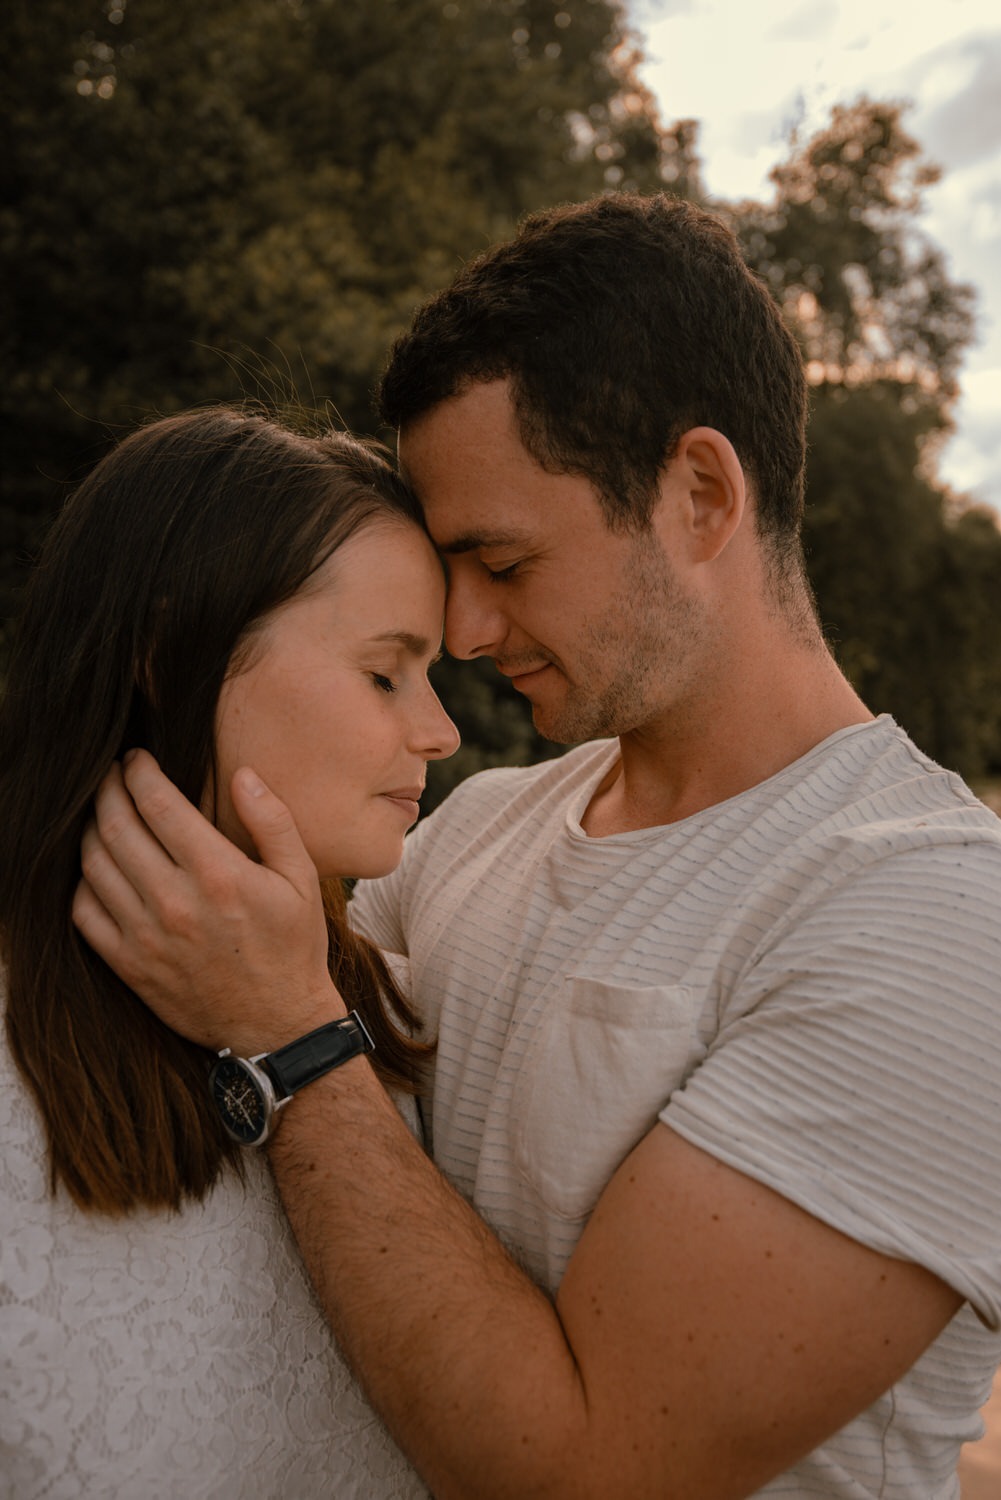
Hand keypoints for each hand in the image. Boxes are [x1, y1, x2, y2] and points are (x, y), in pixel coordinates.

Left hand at [73, 750, 342, 1053]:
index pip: (157, 803)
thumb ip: (273, 821)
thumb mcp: (302, 879)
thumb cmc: (293, 947)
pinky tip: (99, 868)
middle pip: (117, 826)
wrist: (277, 1025)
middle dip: (107, 789)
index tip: (136, 758)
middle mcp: (175, 902)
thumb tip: (243, 774)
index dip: (138, 771)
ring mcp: (146, 936)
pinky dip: (83, 881)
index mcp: (218, 873)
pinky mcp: (129, 965)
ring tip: (104, 814)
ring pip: (94, 865)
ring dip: (92, 829)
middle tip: (111, 775)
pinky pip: (85, 912)